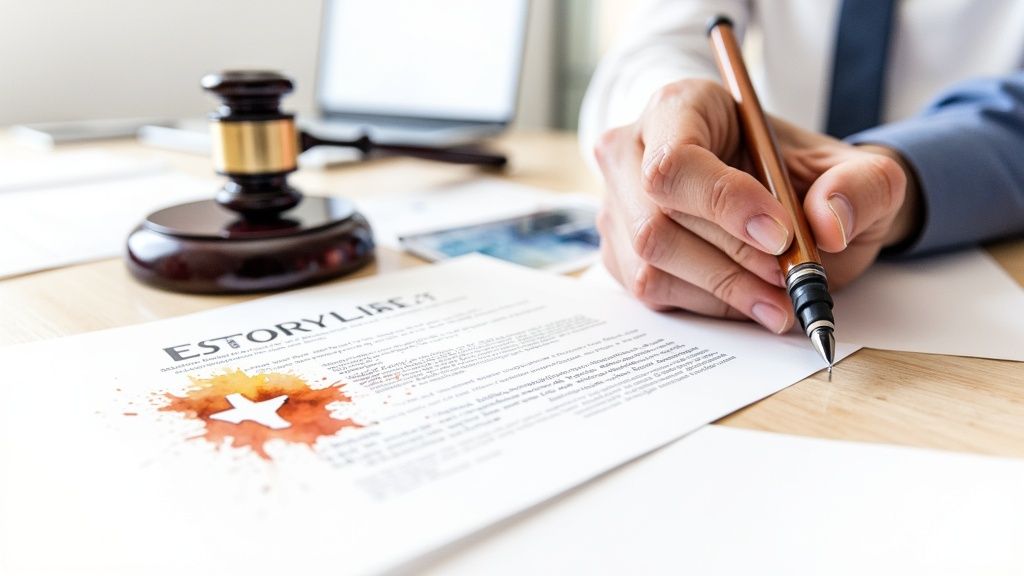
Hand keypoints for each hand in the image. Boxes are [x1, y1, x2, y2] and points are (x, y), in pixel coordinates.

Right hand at [593, 79, 919, 332]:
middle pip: (657, 221)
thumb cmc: (809, 177)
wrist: (792, 207)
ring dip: (724, 289)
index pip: (675, 161)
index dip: (723, 203)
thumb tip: (828, 222)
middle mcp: (632, 152)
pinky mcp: (621, 253)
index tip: (781, 234)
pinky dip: (710, 304)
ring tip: (779, 295)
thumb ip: (862, 186)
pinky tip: (750, 298)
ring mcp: (620, 206)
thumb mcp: (862, 172)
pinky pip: (653, 290)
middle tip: (790, 276)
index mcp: (681, 106)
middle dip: (732, 258)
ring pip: (652, 263)